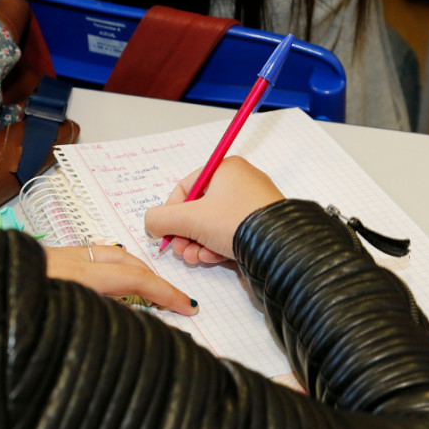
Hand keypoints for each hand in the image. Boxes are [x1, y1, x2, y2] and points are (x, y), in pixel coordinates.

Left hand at [43, 244, 198, 315]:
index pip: (133, 279)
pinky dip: (108, 269)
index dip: (164, 293)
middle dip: (153, 278)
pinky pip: (88, 258)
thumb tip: (135, 322)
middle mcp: (67, 259)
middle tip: (172, 299)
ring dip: (132, 270)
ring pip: (106, 254)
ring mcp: (54, 257)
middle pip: (125, 259)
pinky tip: (109, 285)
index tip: (187, 306)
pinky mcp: (44, 260)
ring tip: (146, 291)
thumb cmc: (7, 317)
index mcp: (74, 275)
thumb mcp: (59, 327)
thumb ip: (99, 321)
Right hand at [144, 156, 283, 263]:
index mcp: (224, 169)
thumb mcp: (190, 219)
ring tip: (195, 258)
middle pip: (198, 208)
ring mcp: (252, 204)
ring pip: (212, 224)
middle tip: (180, 251)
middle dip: (185, 233)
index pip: (185, 187)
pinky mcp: (260, 224)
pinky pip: (229, 232)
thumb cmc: (235, 222)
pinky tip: (212, 259)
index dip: (171, 212)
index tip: (164, 232)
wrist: (278, 247)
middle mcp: (240, 181)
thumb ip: (162, 219)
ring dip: (198, 243)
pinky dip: (216, 246)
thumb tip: (151, 222)